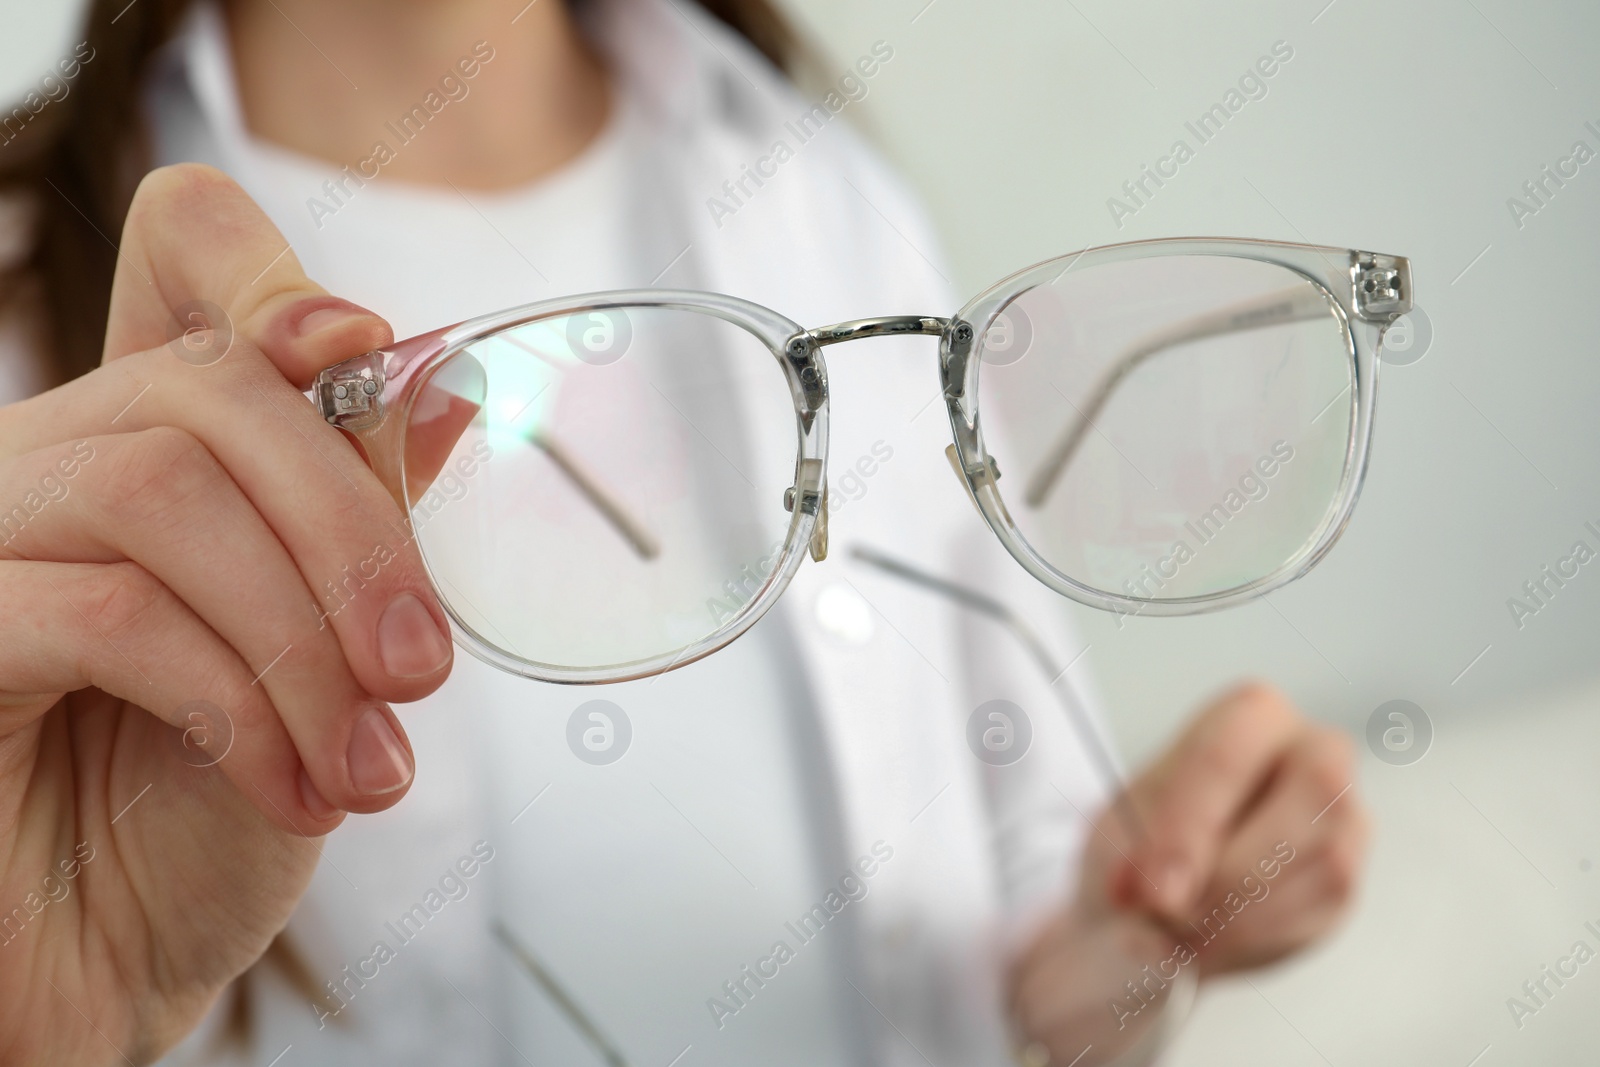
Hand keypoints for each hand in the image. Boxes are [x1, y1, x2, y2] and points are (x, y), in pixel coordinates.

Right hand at [0, 164, 454, 1063]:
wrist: (112, 966)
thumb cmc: (212, 812)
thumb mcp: (327, 653)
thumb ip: (359, 518)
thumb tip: (437, 389)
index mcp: (151, 439)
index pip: (175, 257)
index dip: (264, 269)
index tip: (364, 344)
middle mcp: (50, 461)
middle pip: (204, 386)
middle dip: (350, 529)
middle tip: (422, 666)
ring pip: (161, 492)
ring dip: (302, 640)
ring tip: (369, 763)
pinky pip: (108, 612)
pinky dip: (236, 702)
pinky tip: (294, 786)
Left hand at [1010, 683, 1368, 1063]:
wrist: (1157, 893)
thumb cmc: (1141, 843)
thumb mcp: (1117, 840)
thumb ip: (1134, 865)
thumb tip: (1154, 908)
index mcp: (1249, 715)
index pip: (1227, 754)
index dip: (1189, 827)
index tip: (1152, 890)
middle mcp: (1313, 750)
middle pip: (1314, 789)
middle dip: (1235, 868)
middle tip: (1173, 914)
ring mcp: (1345, 814)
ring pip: (1327, 861)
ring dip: (1246, 913)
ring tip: (1182, 933)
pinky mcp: (1350, 878)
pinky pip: (1326, 910)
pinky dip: (1261, 939)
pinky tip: (1214, 944)